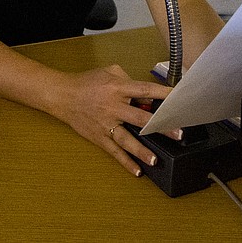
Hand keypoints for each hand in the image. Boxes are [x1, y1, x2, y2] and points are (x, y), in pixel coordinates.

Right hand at [55, 64, 180, 176]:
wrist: (63, 96)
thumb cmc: (87, 83)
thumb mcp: (109, 72)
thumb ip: (130, 80)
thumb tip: (148, 95)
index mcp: (117, 88)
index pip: (144, 90)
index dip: (163, 94)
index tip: (178, 98)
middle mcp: (112, 106)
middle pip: (140, 117)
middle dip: (159, 125)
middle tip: (177, 133)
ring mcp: (106, 124)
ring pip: (126, 139)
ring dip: (141, 150)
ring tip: (155, 159)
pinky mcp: (99, 137)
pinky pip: (114, 152)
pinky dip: (125, 162)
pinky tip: (137, 171)